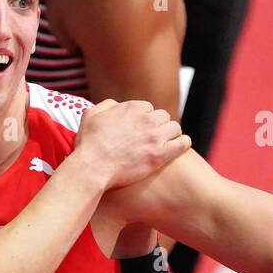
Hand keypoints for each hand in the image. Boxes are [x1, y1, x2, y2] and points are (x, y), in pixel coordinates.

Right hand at [72, 99, 190, 189]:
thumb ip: (106, 105)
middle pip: (163, 116)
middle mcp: (146, 119)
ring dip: (170, 134)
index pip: (148, 108)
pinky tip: (176, 148)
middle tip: (150, 138)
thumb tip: (117, 105)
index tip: (139, 129)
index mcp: (132, 108)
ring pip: (175, 128)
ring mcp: (155, 136)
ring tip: (163, 144)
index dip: (144, 119)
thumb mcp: (90, 115)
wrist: (92, 167)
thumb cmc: (88, 144)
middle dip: (157, 126)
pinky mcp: (160, 154)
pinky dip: (182, 143)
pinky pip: (183, 143)